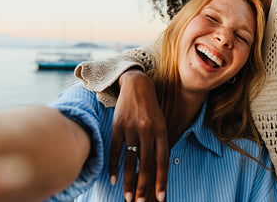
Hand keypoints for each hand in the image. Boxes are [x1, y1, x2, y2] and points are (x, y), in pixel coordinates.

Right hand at [109, 69, 168, 201]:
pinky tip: (113, 180)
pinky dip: (114, 166)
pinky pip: (115, 150)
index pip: (163, 160)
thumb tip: (157, 171)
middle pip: (146, 163)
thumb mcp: (161, 124)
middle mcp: (147, 130)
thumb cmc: (151, 110)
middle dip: (144, 186)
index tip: (160, 197)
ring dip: (129, 181)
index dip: (161, 180)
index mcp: (161, 131)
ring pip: (130, 160)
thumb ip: (159, 144)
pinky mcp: (117, 126)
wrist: (137, 86)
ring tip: (129, 197)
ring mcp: (131, 128)